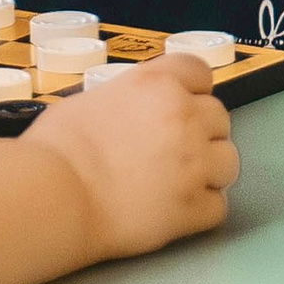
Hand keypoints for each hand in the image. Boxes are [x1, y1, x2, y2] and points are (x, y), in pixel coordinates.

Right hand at [28, 52, 238, 263]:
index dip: (191, 90)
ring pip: (229, 161)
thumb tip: (128, 116)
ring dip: (209, 170)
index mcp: (158, 84)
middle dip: (202, 132)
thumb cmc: (56, 147)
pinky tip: (176, 212)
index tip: (178, 105)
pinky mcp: (194, 208)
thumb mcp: (90, 100)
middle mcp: (185, 117)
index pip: (200, 71)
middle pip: (220, 117)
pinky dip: (201, 209)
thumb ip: (125, 101)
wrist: (54, 195)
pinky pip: (218, 206)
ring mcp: (195, 164)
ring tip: (179, 183)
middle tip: (172, 150)